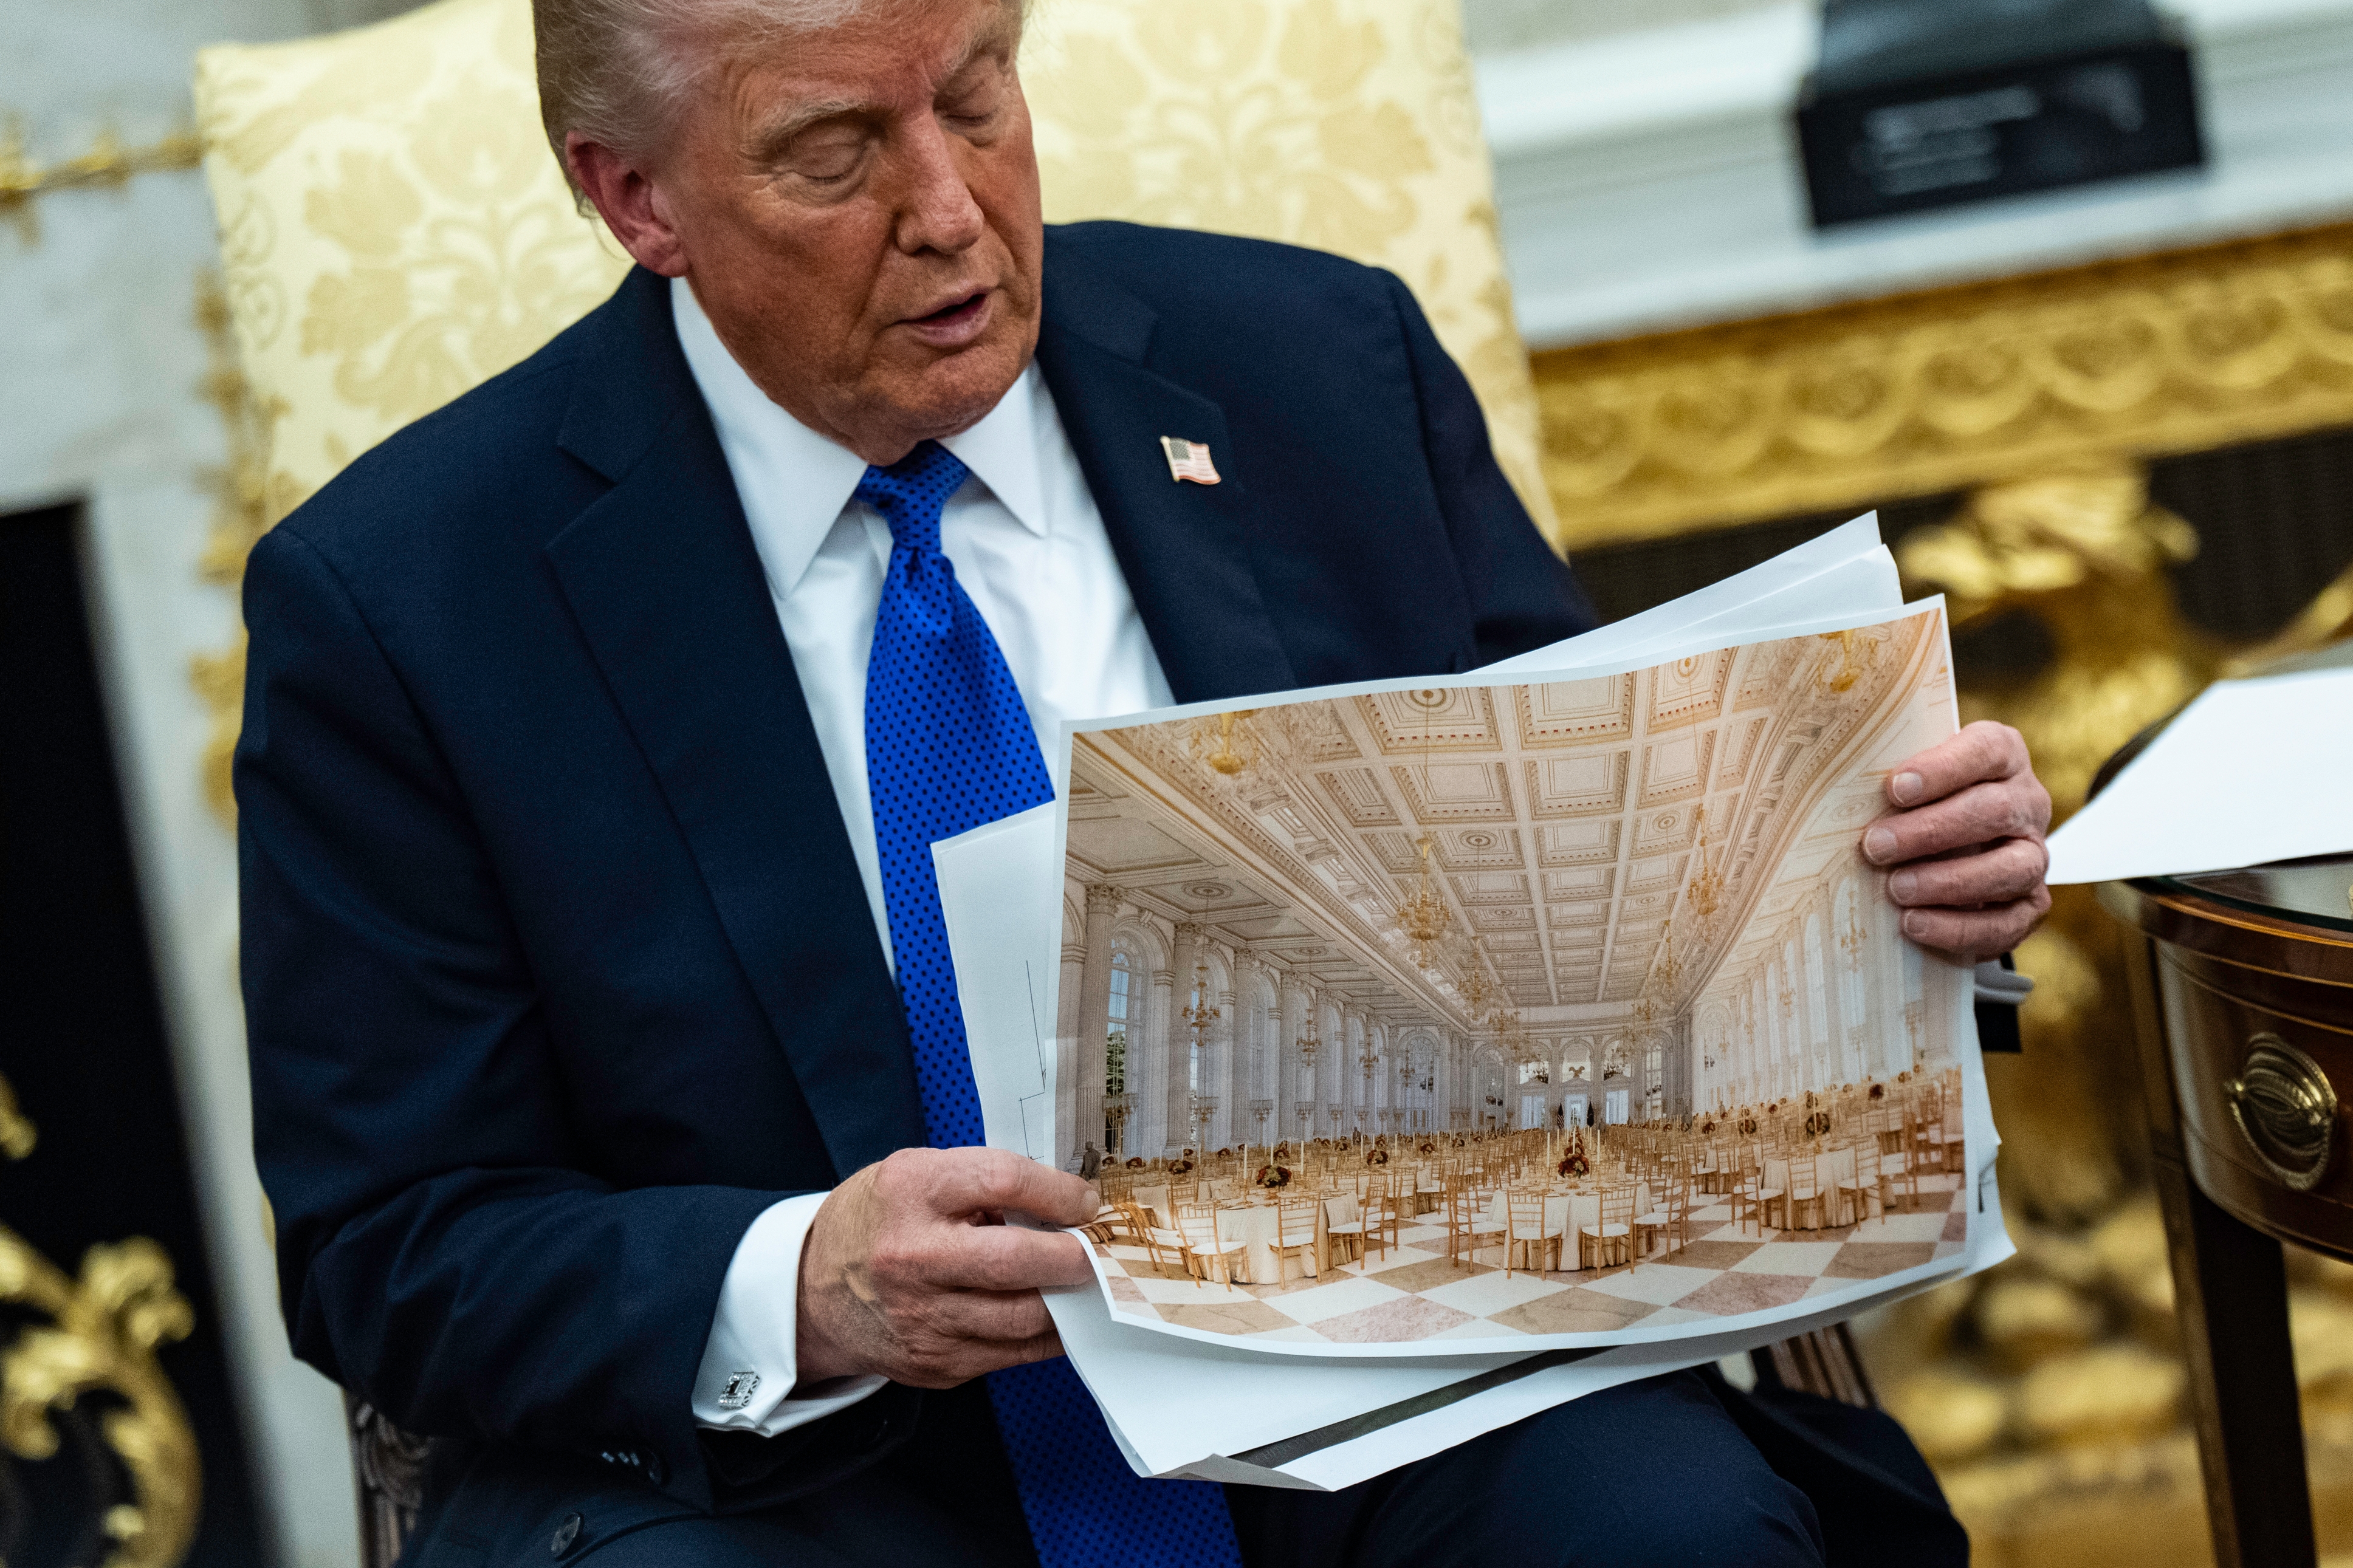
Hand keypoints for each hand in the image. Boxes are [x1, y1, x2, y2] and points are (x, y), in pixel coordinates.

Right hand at [795, 1146, 1098, 1387]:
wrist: (812, 1292)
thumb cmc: (877, 1223)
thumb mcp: (916, 1175)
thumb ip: (982, 1182)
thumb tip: (1063, 1203)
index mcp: (911, 1192)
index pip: (1003, 1181)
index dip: (1059, 1192)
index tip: (1085, 1201)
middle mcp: (913, 1257)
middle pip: (1017, 1260)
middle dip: (1074, 1256)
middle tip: (1097, 1250)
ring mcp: (923, 1317)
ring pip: (1024, 1316)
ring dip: (1067, 1300)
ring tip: (1082, 1282)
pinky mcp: (935, 1362)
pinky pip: (1012, 1353)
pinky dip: (1045, 1335)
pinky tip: (1056, 1314)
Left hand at [1862, 720, 2051, 962]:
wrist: (1941, 851)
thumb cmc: (1907, 802)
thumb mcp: (1897, 777)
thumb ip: (1872, 768)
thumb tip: (1803, 771)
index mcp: (2000, 754)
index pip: (1985, 750)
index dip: (1942, 769)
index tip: (1893, 790)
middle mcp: (2026, 801)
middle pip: (1994, 811)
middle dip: (1931, 831)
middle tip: (1875, 846)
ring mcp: (2033, 854)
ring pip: (2011, 868)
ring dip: (1949, 881)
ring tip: (1895, 889)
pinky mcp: (2030, 903)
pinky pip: (2008, 922)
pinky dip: (1960, 928)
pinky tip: (1914, 925)